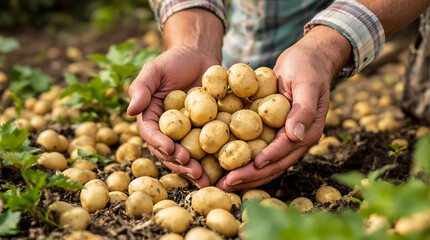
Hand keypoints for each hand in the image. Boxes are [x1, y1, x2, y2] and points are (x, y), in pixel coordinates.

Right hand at [127, 9, 223, 187]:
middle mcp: (168, 131)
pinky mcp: (206, 133)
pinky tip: (224, 170)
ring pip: (189, 156)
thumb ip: (141, 87)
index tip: (170, 148)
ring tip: (207, 179)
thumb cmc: (174, 61)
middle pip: (170, 152)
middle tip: (193, 171)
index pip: (152, 134)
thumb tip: (130, 110)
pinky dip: (215, 160)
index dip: (159, 143)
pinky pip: (210, 148)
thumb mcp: (155, 69)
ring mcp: (188, 134)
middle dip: (181, 164)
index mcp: (152, 118)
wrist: (200, 57)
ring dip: (196, 170)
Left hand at [216, 26, 351, 190]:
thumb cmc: (307, 67)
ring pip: (265, 162)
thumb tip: (295, 137)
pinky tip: (225, 164)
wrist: (307, 58)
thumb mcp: (306, 84)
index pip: (285, 150)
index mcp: (308, 131)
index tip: (249, 167)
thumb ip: (303, 111)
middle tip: (226, 184)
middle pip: (273, 164)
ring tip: (222, 182)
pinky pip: (258, 149)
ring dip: (245, 174)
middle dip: (250, 175)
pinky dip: (243, 158)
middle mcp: (296, 139)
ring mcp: (284, 137)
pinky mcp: (273, 131)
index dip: (267, 159)